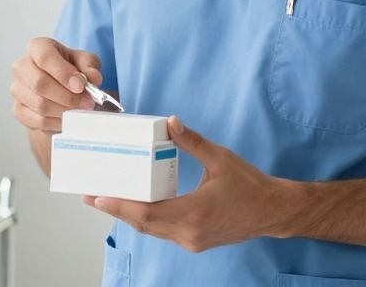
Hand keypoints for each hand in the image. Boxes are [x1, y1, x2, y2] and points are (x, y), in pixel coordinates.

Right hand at [10, 37, 103, 132]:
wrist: (58, 87)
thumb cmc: (69, 69)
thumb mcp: (84, 61)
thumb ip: (90, 66)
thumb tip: (93, 78)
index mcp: (37, 47)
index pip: (45, 57)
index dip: (63, 73)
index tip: (80, 86)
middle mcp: (22, 66)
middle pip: (39, 83)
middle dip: (67, 96)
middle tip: (87, 102)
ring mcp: (17, 89)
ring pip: (40, 104)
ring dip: (64, 110)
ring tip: (80, 110)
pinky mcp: (18, 109)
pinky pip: (38, 120)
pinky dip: (57, 122)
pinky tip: (68, 118)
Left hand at [84, 116, 284, 252]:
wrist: (273, 211)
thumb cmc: (250, 186)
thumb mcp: (221, 159)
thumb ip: (193, 142)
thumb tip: (171, 123)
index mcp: (194, 212)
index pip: (147, 213)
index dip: (119, 206)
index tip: (97, 198)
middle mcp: (189, 232)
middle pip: (143, 224)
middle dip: (116, 210)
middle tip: (91, 196)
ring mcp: (191, 240)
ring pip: (152, 230)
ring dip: (129, 216)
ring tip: (107, 200)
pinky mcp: (194, 241)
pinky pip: (163, 231)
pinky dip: (146, 220)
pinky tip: (136, 207)